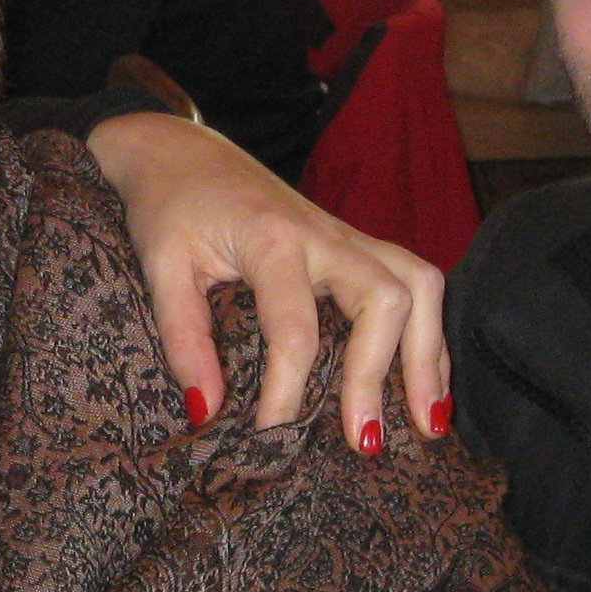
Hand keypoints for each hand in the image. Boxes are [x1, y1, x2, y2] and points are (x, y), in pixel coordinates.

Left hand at [85, 111, 447, 450]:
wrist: (179, 148)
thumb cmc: (169, 206)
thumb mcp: (161, 268)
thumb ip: (183, 338)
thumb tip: (207, 410)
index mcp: (271, 239)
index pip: (295, 328)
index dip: (288, 391)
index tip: (272, 435)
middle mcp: (323, 234)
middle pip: (384, 299)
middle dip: (383, 374)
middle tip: (366, 443)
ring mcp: (346, 236)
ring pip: (419, 284)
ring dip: (428, 354)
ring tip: (427, 422)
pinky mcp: (354, 244)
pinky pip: (414, 282)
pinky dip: (429, 334)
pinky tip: (428, 385)